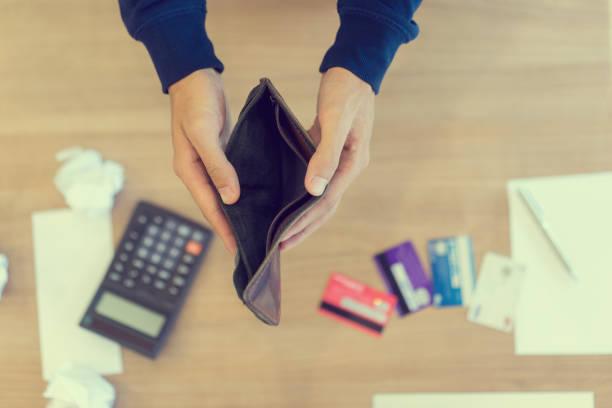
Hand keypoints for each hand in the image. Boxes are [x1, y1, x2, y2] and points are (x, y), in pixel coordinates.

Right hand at [169, 69, 239, 252]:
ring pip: (224, 195)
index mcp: (189, 170)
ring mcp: (208, 163)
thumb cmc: (196, 103)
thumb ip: (217, 166)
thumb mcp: (204, 133)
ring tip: (255, 229)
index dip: (224, 230)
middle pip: (216, 206)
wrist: (194, 77)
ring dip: (236, 212)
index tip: (238, 250)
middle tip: (251, 247)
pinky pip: (230, 179)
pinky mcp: (220, 154)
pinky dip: (240, 192)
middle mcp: (198, 171)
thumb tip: (230, 198)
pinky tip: (254, 199)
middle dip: (231, 227)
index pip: (210, 208)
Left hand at [280, 67, 374, 250]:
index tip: (284, 238)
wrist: (353, 69)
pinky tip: (286, 199)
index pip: (325, 202)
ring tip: (282, 231)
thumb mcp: (335, 120)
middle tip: (280, 246)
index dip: (304, 222)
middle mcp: (348, 167)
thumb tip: (314, 190)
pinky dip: (302, 194)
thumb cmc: (344, 91)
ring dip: (303, 215)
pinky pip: (316, 180)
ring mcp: (340, 161)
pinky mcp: (329, 152)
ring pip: (321, 196)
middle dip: (303, 228)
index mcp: (352, 164)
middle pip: (325, 207)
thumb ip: (325, 155)